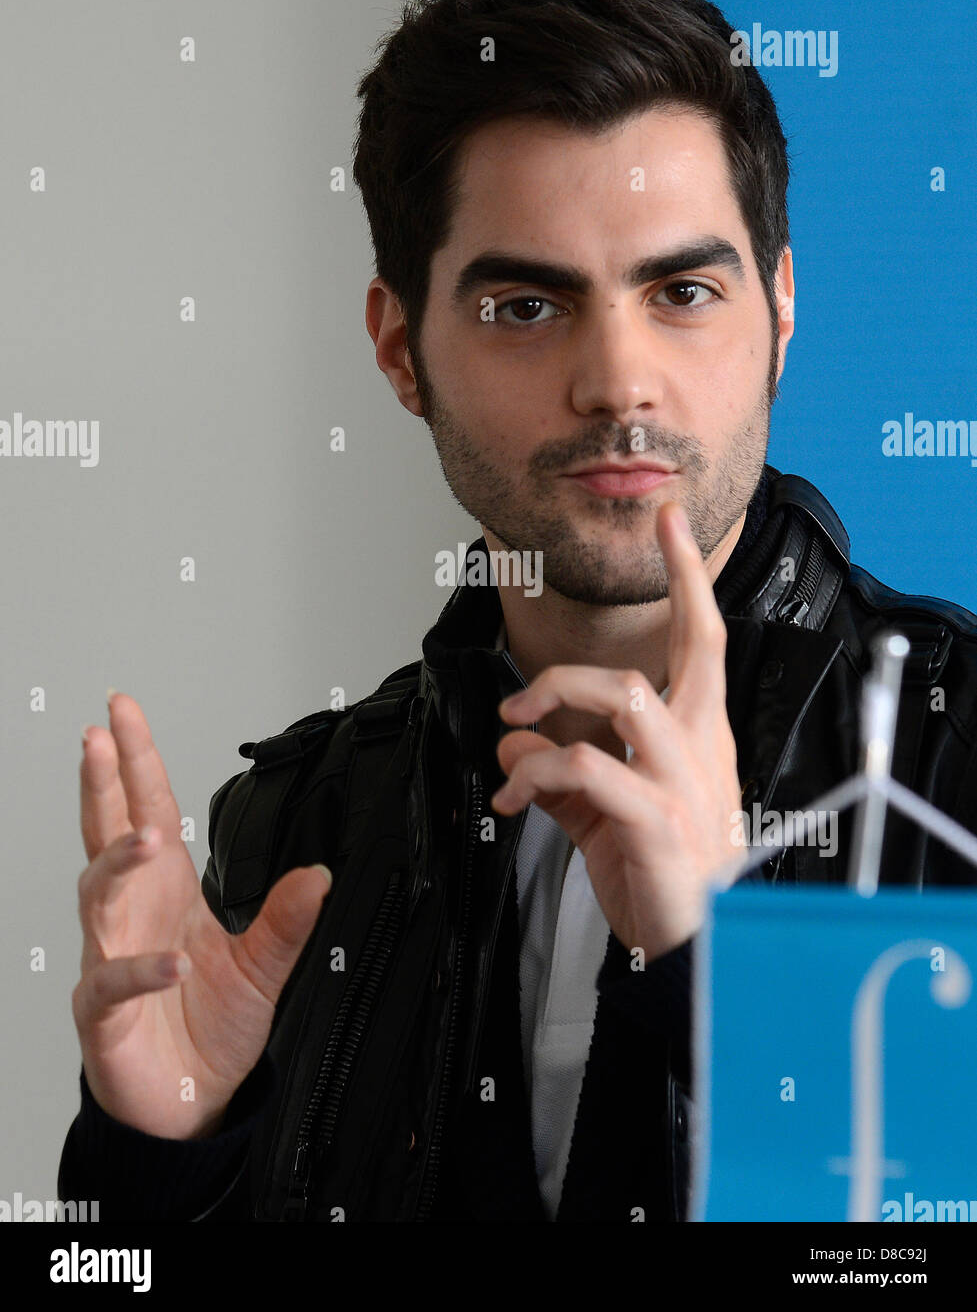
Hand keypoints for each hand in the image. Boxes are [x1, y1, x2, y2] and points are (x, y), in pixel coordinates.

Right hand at [72, 692, 331, 1138]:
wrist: (189, 1102)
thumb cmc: (211, 1027)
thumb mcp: (264, 966)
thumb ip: (287, 919)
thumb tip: (319, 874)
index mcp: (168, 891)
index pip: (147, 811)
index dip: (133, 762)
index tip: (120, 714)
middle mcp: (132, 914)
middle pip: (107, 835)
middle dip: (101, 784)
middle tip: (99, 738)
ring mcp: (111, 957)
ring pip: (99, 896)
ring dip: (120, 863)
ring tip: (146, 838)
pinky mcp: (104, 1011)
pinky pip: (112, 981)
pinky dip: (138, 970)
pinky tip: (170, 963)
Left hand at [490, 501, 743, 963]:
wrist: (692, 953)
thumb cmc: (660, 878)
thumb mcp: (605, 816)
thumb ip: (562, 775)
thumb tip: (515, 749)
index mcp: (698, 739)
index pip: (703, 644)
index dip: (690, 580)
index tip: (672, 523)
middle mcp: (701, 750)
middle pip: (686, 650)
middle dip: (657, 596)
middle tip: (575, 616)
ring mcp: (685, 783)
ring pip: (627, 694)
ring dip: (555, 695)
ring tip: (514, 726)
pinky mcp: (657, 821)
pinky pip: (588, 766)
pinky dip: (535, 773)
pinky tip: (513, 799)